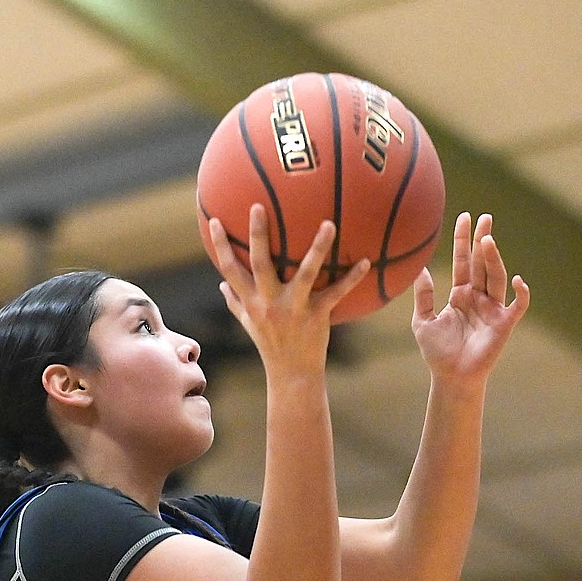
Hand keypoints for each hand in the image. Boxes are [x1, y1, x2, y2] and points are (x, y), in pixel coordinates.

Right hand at [209, 206, 369, 374]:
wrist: (292, 375)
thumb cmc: (270, 345)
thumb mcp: (248, 324)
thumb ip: (235, 302)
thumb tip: (220, 285)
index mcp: (251, 301)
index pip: (230, 270)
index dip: (220, 245)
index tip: (215, 219)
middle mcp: (269, 303)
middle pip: (260, 263)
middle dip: (258, 235)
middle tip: (258, 206)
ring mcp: (294, 308)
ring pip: (306, 273)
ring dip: (318, 248)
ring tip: (329, 223)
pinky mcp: (317, 315)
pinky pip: (336, 293)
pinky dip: (352, 278)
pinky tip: (366, 261)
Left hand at [411, 212, 529, 383]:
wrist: (451, 378)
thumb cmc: (437, 353)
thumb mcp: (423, 321)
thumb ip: (423, 295)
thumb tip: (419, 268)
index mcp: (461, 295)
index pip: (464, 262)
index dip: (464, 241)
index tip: (465, 218)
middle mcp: (478, 298)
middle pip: (482, 264)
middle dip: (483, 241)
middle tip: (485, 218)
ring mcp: (492, 310)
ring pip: (496, 278)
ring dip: (494, 259)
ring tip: (488, 241)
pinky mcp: (504, 325)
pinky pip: (517, 306)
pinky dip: (521, 294)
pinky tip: (518, 280)